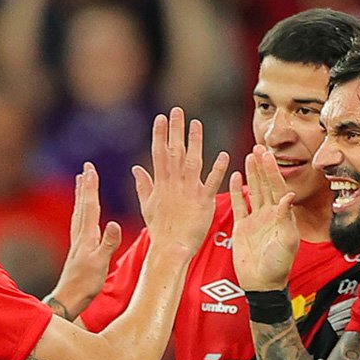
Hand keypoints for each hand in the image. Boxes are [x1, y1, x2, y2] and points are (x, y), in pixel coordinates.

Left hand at [49, 163, 122, 318]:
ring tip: (81, 182)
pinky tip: (82, 212)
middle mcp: (81, 235)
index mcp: (87, 236)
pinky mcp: (78, 249)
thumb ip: (108, 243)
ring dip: (81, 196)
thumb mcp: (101, 263)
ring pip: (79, 212)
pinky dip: (81, 211)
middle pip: (83, 205)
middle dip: (85, 186)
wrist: (70, 298)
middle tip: (86, 168)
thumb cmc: (86, 283)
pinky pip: (79, 223)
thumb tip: (114, 223)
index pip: (90, 206)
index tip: (90, 169)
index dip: (91, 187)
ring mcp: (78, 242)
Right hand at [132, 107, 229, 255]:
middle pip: (174, 152)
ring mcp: (189, 192)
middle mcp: (174, 184)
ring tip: (196, 124)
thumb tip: (136, 168)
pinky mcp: (204, 202)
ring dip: (194, 142)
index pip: (159, 154)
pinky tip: (223, 154)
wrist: (171, 248)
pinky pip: (212, 183)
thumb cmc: (160, 229)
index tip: (161, 118)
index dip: (160, 135)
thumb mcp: (147, 206)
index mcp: (161, 184)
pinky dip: (217, 169)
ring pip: (192, 162)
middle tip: (178, 111)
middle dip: (175, 131)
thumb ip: (143, 185)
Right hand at [229, 146, 298, 290]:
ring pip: (252, 192)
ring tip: (249, 156)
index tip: (268, 156)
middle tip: (258, 148)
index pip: (277, 188)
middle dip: (262, 167)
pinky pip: (239, 205)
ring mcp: (255, 220)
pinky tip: (235, 176)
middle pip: (265, 185)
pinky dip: (236, 191)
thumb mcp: (287, 242)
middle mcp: (269, 215)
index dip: (273, 172)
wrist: (262, 284)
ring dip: (251, 174)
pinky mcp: (242, 227)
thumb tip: (288, 195)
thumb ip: (285, 218)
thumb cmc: (278, 266)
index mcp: (281, 216)